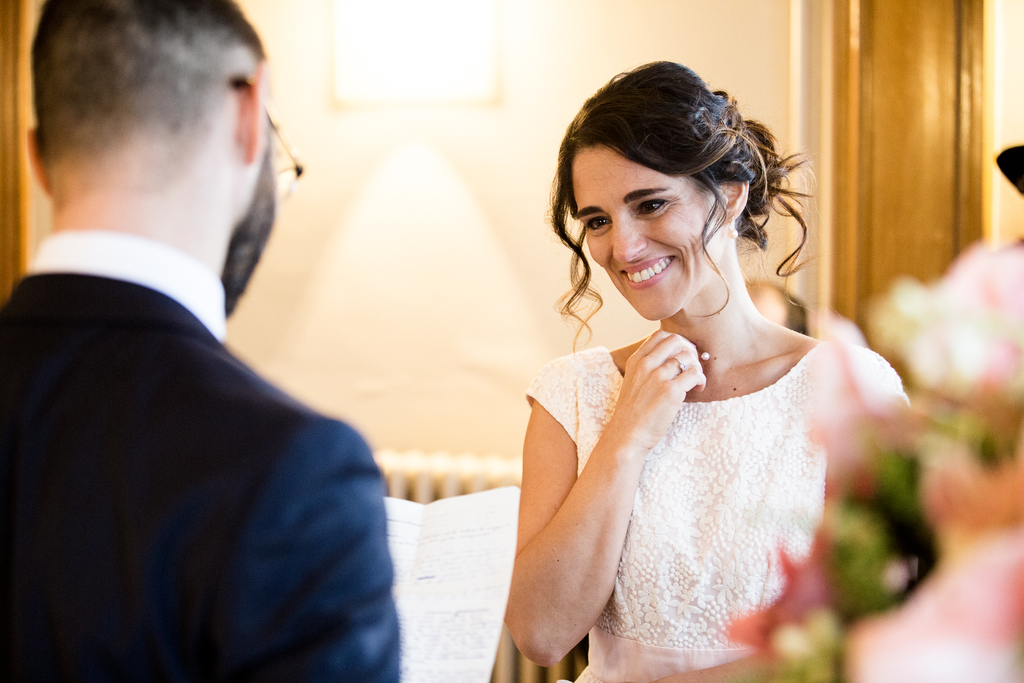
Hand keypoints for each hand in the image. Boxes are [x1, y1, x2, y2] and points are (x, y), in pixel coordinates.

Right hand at [606, 331, 705, 453]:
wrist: (627, 435)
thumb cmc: (632, 413)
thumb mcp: (633, 382)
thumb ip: (648, 368)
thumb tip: (674, 360)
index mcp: (636, 360)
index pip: (660, 336)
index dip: (676, 342)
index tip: (681, 355)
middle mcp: (646, 365)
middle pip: (676, 340)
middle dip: (689, 350)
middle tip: (692, 366)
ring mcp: (658, 377)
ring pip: (688, 356)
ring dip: (697, 367)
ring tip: (695, 381)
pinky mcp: (671, 391)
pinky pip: (695, 374)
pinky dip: (700, 380)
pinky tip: (697, 389)